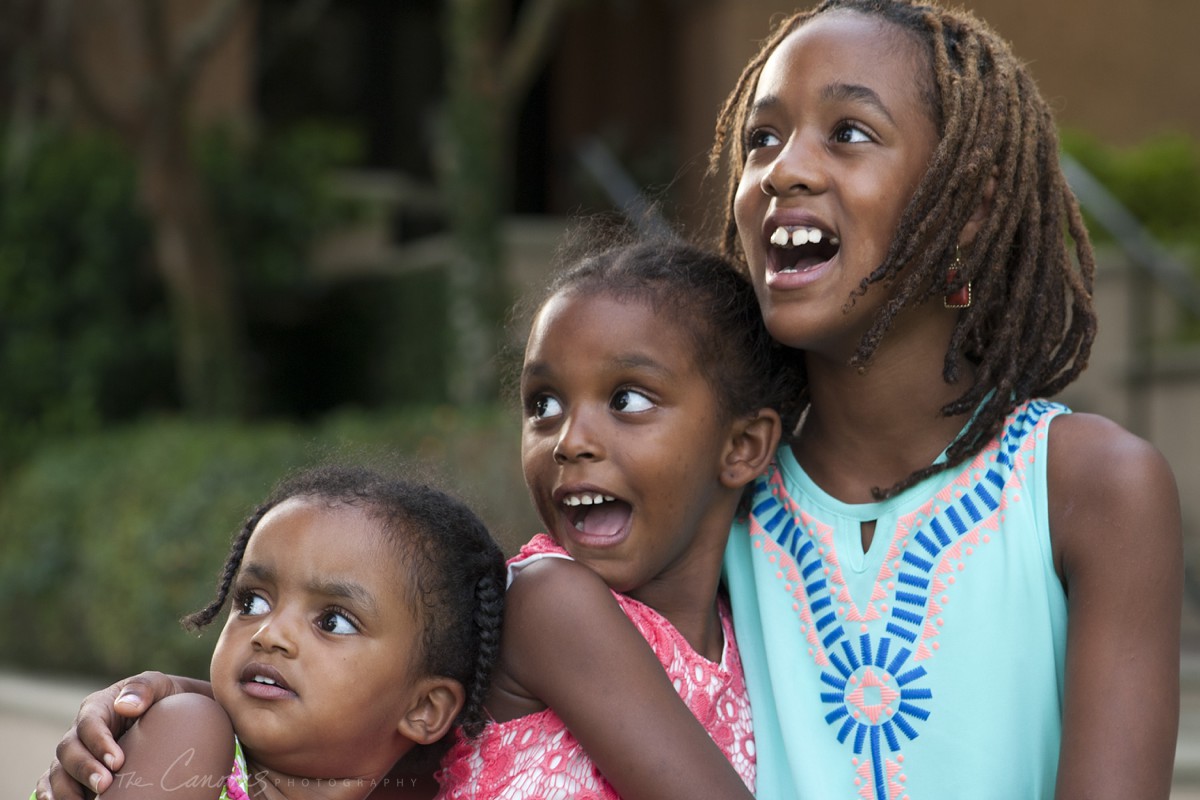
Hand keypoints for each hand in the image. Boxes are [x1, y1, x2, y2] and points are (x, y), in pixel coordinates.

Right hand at [33, 671, 205, 799]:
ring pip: (57, 771)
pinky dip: (53, 796)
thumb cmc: (163, 698)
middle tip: (105, 786)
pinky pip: (53, 784)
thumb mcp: (159, 685)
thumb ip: (143, 688)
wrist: (171, 715)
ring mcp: (75, 753)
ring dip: (66, 790)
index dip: (98, 743)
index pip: (89, 724)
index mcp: (97, 707)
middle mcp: (80, 732)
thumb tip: (125, 706)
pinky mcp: (73, 773)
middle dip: (84, 769)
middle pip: (68, 750)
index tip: (118, 762)